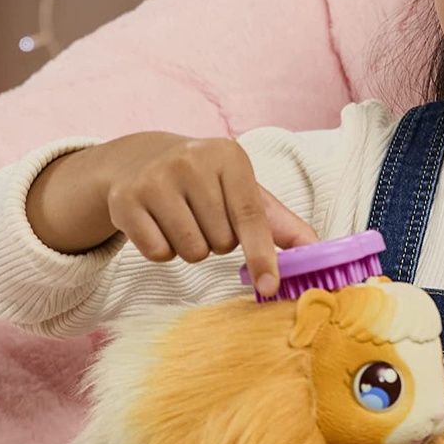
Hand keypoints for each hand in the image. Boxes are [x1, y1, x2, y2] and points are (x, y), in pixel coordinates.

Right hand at [95, 132, 318, 293]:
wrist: (143, 159)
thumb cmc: (208, 183)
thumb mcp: (246, 192)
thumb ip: (282, 224)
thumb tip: (318, 251)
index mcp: (230, 157)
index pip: (251, 217)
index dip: (263, 255)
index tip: (271, 286)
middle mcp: (191, 162)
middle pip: (221, 241)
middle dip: (219, 241)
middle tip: (206, 216)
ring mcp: (155, 179)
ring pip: (191, 251)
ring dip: (193, 248)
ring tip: (184, 219)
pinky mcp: (125, 200)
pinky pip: (158, 253)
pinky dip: (162, 249)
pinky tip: (159, 224)